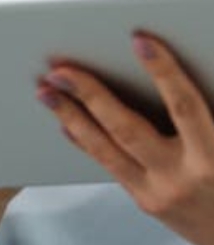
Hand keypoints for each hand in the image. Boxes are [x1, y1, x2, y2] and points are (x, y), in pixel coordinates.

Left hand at [36, 32, 213, 244]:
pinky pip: (108, 166)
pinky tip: (64, 121)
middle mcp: (182, 177)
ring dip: (71, 116)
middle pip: (127, 128)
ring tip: (47, 91)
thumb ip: (204, 115)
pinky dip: (85, 141)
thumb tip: (170, 75)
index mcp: (213, 157)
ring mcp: (159, 193)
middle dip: (90, 95)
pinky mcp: (145, 203)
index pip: (184, 106)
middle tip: (60, 70)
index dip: (163, 71)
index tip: (140, 41)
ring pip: (106, 149)